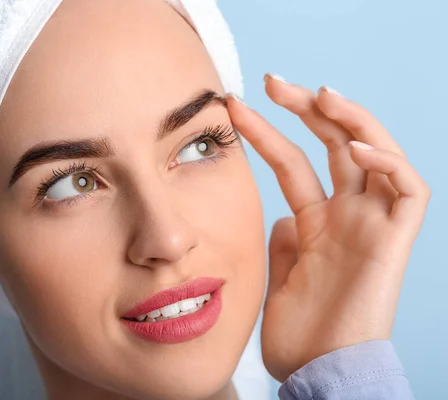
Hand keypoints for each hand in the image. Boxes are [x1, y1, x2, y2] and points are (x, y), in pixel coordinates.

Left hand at [226, 74, 430, 382]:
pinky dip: (388, 162)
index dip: (269, 133)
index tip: (234, 109)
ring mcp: (372, 226)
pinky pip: (408, 190)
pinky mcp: (396, 241)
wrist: (317, 375)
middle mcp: (348, 217)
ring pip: (376, 153)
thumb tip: (283, 216)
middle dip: (307, 109)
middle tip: (272, 80)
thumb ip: (285, 244)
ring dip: (352, 118)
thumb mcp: (279, 277)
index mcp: (318, 224)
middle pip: (335, 146)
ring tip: (318, 93)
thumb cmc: (297, 335)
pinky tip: (354, 146)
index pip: (295, 163)